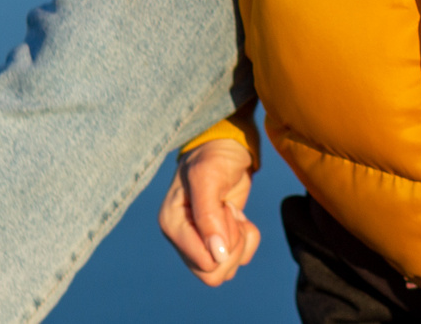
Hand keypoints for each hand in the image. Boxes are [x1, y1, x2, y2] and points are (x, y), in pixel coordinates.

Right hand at [158, 139, 261, 286]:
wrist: (227, 147)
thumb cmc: (213, 156)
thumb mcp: (207, 176)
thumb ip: (208, 216)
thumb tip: (216, 255)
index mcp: (172, 224)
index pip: (202, 263)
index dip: (223, 243)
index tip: (222, 209)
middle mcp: (183, 238)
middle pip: (213, 273)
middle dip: (232, 245)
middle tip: (230, 213)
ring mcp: (201, 242)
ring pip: (227, 269)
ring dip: (239, 240)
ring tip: (231, 211)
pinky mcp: (220, 241)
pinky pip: (240, 259)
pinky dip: (248, 239)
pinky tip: (240, 217)